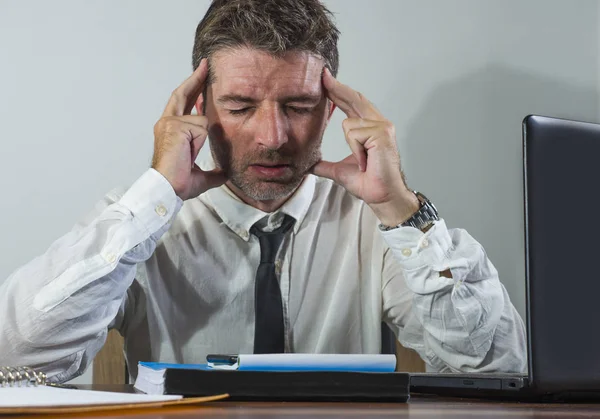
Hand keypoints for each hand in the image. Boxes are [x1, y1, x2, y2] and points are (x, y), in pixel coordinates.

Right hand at [151, 59, 226, 199]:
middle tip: (206, 65)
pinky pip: (201, 127)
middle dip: (196, 79)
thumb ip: (213, 171)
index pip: (183, 104)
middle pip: (183, 94)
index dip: (193, 91)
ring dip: (201, 141)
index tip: (201, 78)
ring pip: (203, 121)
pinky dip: (199, 142)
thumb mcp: (202, 176)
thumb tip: (225, 174)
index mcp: (171, 131)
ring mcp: (169, 123)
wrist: (167, 189)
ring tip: (187, 156)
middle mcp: (166, 123)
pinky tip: (187, 153)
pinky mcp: (175, 126)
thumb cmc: (178, 183)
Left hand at [312, 68, 418, 225]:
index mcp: (371, 128)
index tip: (325, 80)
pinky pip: (354, 134)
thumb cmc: (367, 183)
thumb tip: (309, 165)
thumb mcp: (339, 171)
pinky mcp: (382, 133)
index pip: (353, 104)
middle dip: (337, 88)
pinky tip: (365, 161)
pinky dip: (355, 151)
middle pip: (354, 99)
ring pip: (349, 124)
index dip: (339, 91)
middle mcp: (379, 123)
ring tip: (362, 161)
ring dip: (351, 147)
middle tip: (322, 75)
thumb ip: (325, 165)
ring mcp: (382, 126)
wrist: (380, 196)